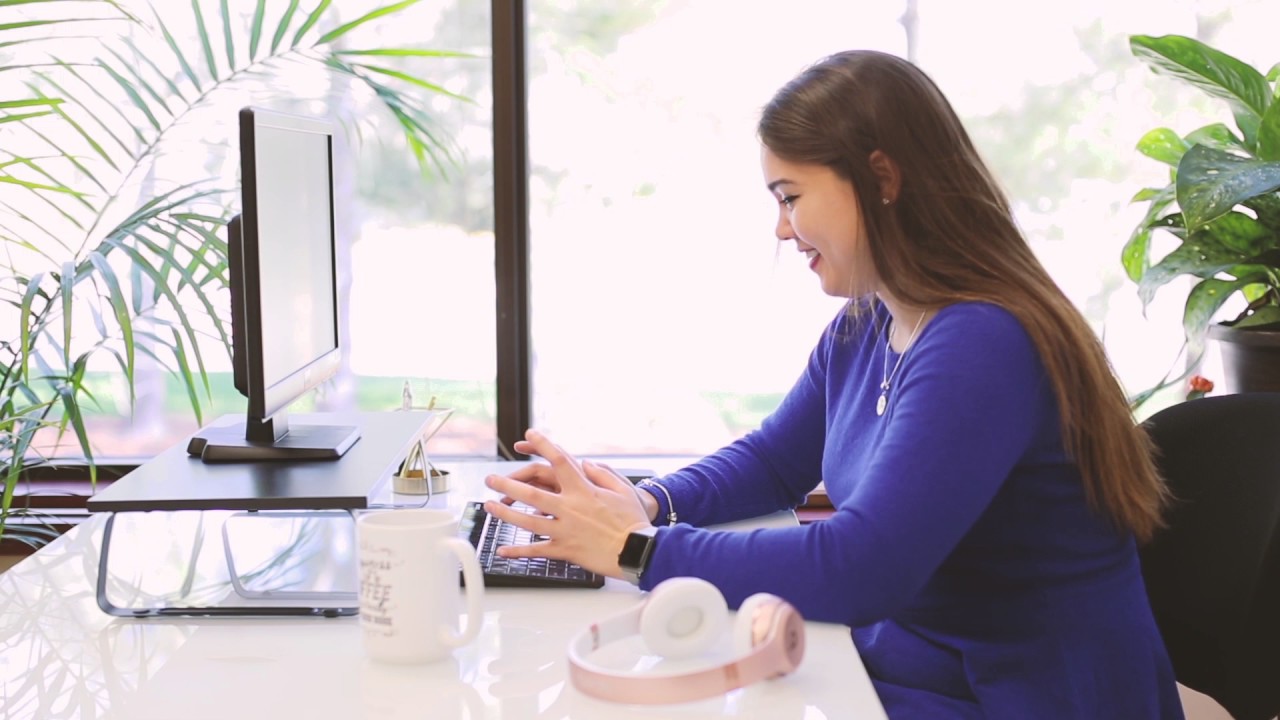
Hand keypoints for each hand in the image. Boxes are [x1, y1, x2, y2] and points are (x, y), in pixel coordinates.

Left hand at [483, 429, 651, 577]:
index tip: (529, 435)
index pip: (558, 461)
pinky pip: (537, 550)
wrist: (637, 551)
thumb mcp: (623, 489)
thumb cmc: (632, 521)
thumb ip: (602, 474)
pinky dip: (518, 550)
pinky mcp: (565, 550)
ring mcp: (565, 530)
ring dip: (506, 514)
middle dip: (507, 485)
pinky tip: (503, 549)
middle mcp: (570, 508)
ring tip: (489, 507)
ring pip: (528, 521)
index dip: (541, 445)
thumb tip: (585, 464)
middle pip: (531, 493)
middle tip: (491, 480)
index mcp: (583, 490)